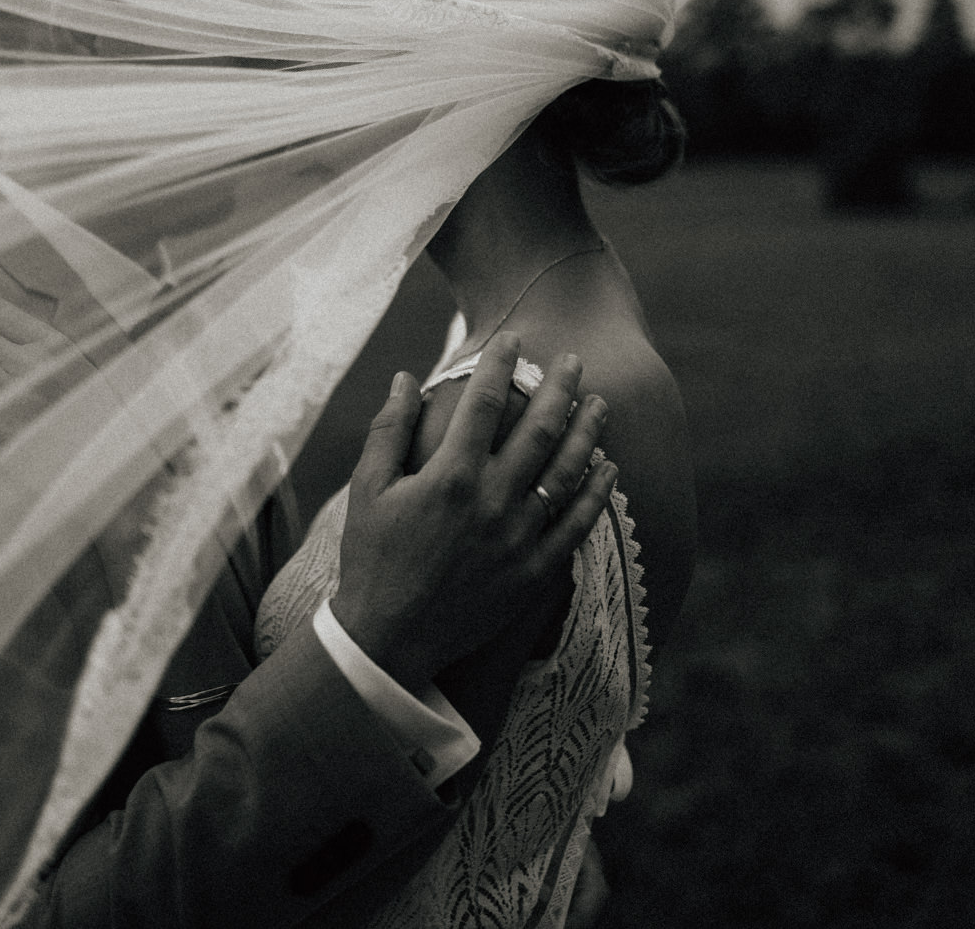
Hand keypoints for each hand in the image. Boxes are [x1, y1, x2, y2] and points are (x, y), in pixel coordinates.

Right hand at [329, 332, 615, 693]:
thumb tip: (405, 377)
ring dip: (587, 432)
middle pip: (538, 430)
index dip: (500, 363)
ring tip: (599, 402)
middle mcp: (491, 503)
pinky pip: (576, 526)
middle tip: (574, 358)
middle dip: (559, 387)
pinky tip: (607, 467)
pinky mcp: (534, 573)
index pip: (483, 402)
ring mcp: (518, 539)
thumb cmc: (371, 558)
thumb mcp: (367, 489)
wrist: (390, 639)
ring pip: (566, 473)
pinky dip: (596, 494)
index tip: (513, 336)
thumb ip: (389, 429)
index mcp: (450, 477)